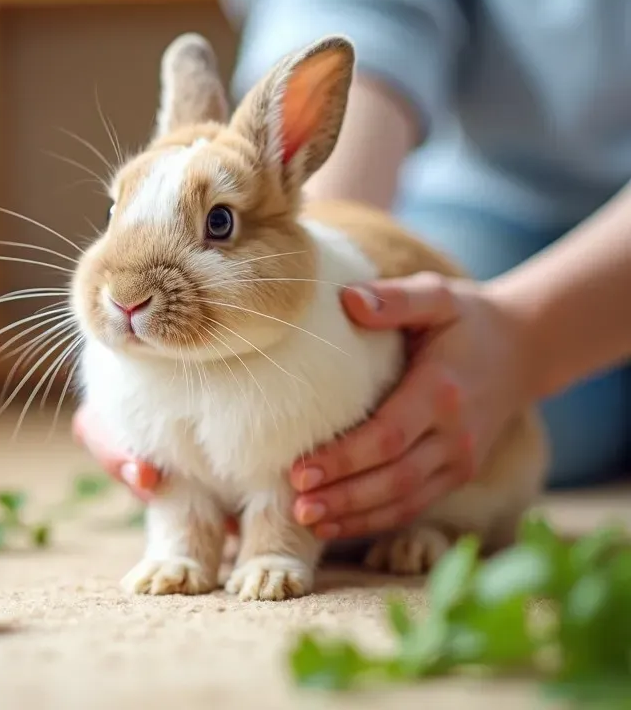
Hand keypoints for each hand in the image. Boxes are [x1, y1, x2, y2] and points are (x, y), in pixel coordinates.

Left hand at [289, 273, 533, 539]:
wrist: (524, 348)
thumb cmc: (467, 318)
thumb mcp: (437, 294)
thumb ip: (395, 298)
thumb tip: (347, 299)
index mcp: (442, 391)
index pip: (389, 436)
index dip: (345, 458)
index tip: (300, 469)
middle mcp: (456, 434)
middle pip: (394, 478)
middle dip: (343, 496)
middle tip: (295, 504)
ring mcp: (460, 460)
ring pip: (404, 500)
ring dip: (354, 517)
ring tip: (306, 521)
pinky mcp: (457, 474)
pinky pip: (413, 505)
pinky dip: (374, 521)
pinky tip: (334, 525)